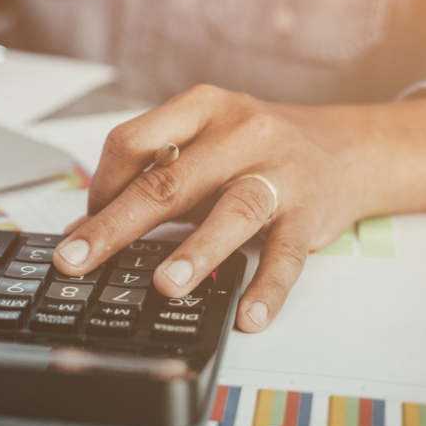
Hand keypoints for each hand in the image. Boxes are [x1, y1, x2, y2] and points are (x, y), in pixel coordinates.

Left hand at [53, 85, 425, 331]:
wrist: (348, 148)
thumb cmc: (254, 151)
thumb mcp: (201, 149)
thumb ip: (150, 180)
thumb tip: (84, 229)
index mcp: (202, 109)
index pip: (133, 140)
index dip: (102, 184)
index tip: (84, 224)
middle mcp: (240, 133)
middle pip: (169, 181)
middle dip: (117, 225)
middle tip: (78, 260)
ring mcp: (279, 172)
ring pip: (232, 211)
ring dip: (196, 251)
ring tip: (165, 286)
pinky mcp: (312, 213)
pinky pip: (288, 255)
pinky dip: (268, 288)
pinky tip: (248, 316)